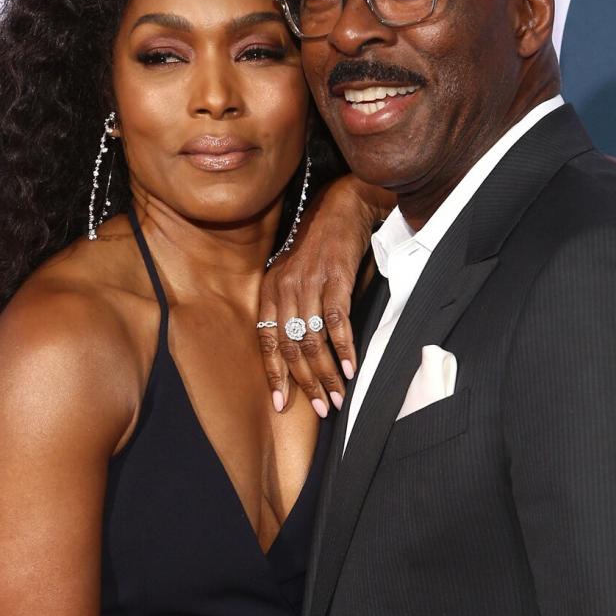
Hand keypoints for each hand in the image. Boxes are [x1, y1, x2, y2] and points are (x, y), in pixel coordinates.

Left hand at [258, 173, 390, 416]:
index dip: (274, 375)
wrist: (344, 206)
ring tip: (337, 397)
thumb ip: (294, 310)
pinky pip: (336, 322)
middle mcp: (285, 287)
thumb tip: (302, 354)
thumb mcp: (297, 276)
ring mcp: (309, 283)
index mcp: (270, 290)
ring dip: (326, 373)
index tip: (281, 404)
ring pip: (312, 340)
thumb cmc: (321, 247)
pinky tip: (350, 368)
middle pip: (290, 347)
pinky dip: (343, 349)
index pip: (266, 341)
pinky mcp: (335, 278)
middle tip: (320, 408)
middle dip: (305, 382)